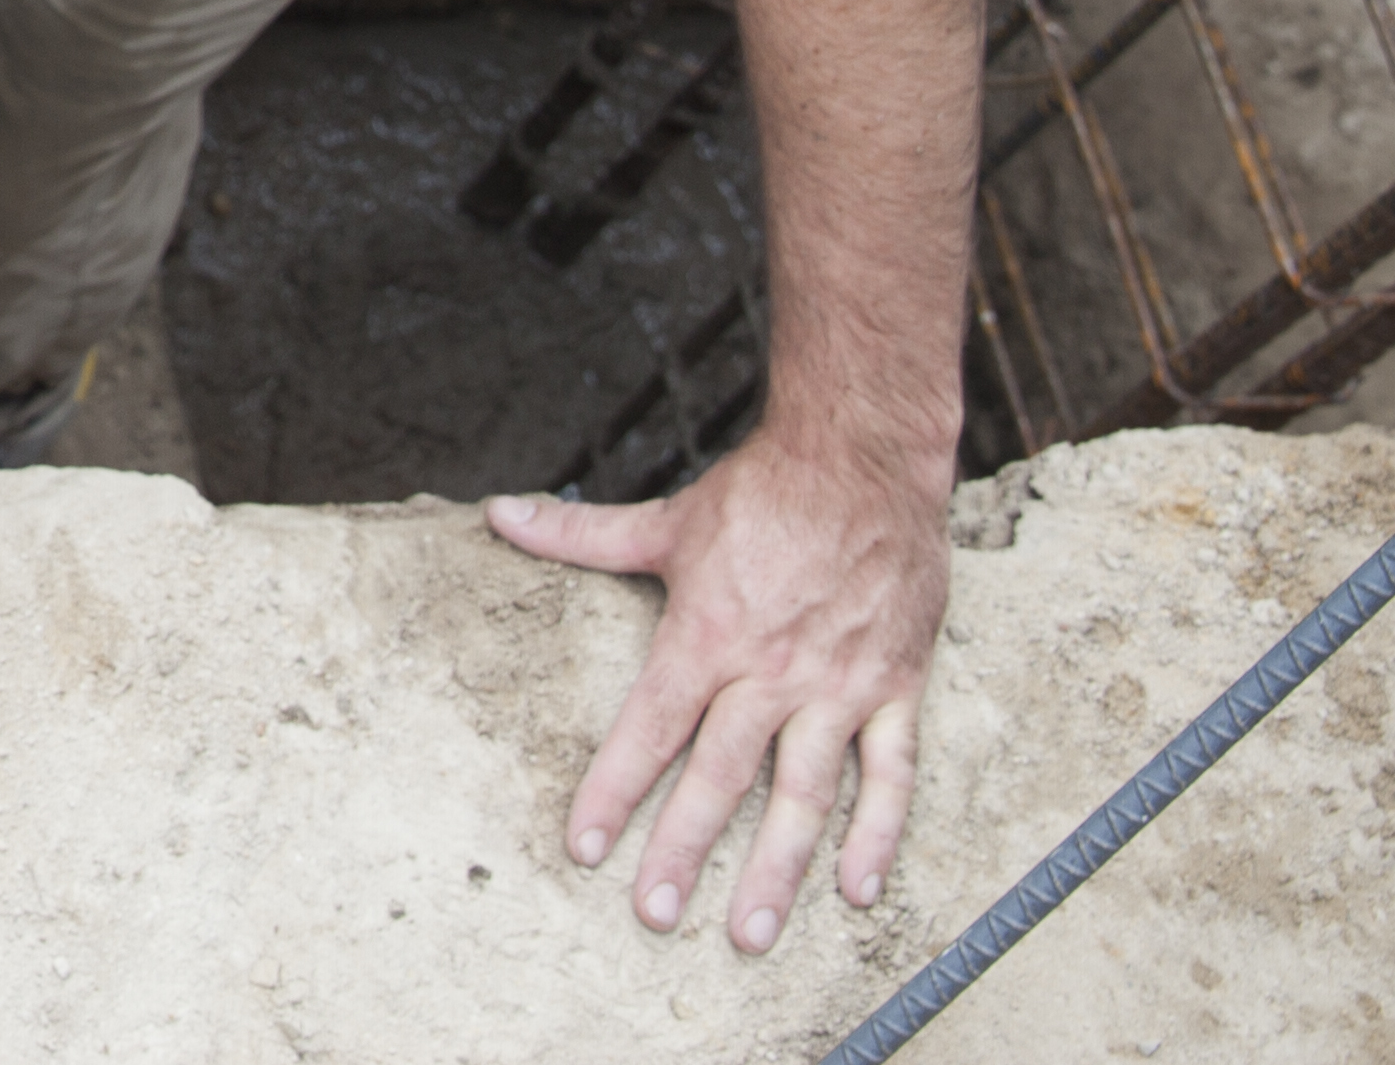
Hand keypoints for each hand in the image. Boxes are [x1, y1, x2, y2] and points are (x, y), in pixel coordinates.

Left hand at [490, 426, 950, 948]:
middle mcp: (770, 671)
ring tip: (750, 933)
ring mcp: (836, 686)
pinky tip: (859, 890)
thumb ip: (583, 534)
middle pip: (720, 776)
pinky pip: (891, 774)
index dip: (616, 789)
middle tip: (655, 917)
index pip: (651, 729)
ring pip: (805, 793)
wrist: (864, 461)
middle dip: (683, 850)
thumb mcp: (666, 520)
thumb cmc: (759, 494)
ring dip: (778, 868)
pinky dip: (878, 833)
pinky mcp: (895, 688)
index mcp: (707, 636)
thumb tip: (499, 514)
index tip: (587, 847)